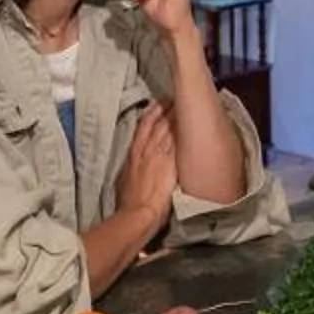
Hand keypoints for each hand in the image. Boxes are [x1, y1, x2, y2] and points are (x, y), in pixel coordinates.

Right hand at [113, 103, 177, 222]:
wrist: (138, 213)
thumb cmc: (130, 204)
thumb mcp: (125, 182)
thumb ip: (132, 172)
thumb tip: (133, 171)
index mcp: (133, 155)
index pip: (142, 128)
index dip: (150, 116)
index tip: (157, 107)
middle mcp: (145, 151)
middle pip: (156, 124)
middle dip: (164, 111)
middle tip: (171, 100)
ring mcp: (158, 155)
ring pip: (167, 129)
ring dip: (174, 116)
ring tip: (181, 106)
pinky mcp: (170, 163)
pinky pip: (177, 141)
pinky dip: (182, 129)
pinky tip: (188, 122)